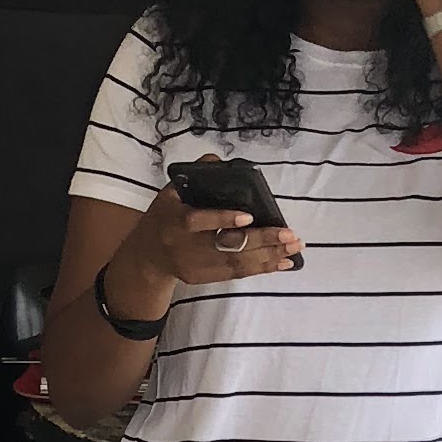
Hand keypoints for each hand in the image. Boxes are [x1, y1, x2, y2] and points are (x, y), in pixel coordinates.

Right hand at [105, 180, 302, 319]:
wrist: (146, 255)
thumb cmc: (165, 215)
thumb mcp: (171, 191)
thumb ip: (195, 175)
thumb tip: (218, 161)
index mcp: (173, 219)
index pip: (198, 221)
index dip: (222, 220)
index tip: (248, 217)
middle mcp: (184, 246)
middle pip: (226, 247)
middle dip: (261, 241)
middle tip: (289, 235)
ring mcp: (195, 266)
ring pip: (237, 264)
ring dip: (269, 256)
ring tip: (294, 248)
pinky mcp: (203, 279)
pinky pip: (237, 274)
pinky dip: (262, 268)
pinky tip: (283, 263)